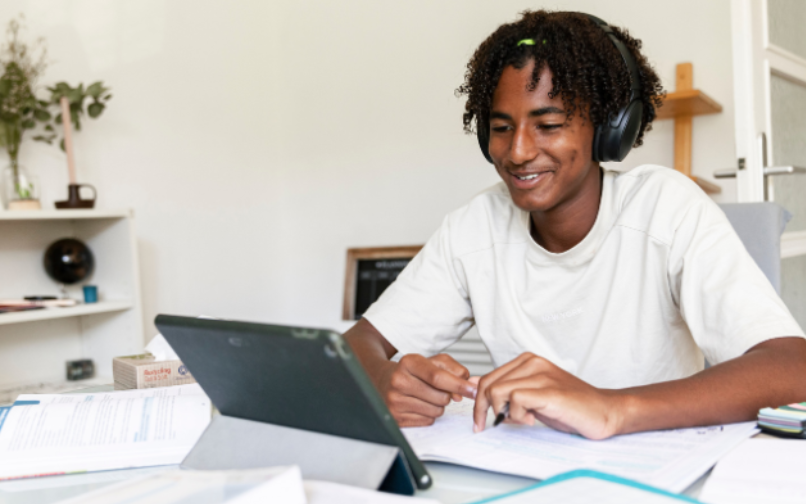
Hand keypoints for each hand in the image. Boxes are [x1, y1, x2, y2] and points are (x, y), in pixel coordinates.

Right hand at [379, 353, 477, 426]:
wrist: (384, 381)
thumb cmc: (414, 372)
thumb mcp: (433, 362)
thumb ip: (455, 370)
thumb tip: (467, 389)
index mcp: (408, 362)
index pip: (438, 377)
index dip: (459, 385)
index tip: (474, 391)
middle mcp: (399, 380)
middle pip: (440, 396)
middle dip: (447, 395)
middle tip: (437, 389)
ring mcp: (395, 400)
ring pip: (436, 411)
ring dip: (438, 406)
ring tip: (426, 396)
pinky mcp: (396, 417)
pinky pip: (427, 421)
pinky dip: (429, 415)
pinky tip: (419, 405)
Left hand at [473, 352, 624, 439]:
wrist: (603, 411)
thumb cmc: (569, 406)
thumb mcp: (531, 397)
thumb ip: (506, 390)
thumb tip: (474, 385)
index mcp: (526, 361)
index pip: (487, 378)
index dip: (479, 402)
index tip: (480, 421)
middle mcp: (532, 362)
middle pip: (488, 384)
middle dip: (483, 410)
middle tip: (494, 425)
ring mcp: (541, 375)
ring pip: (498, 391)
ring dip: (503, 413)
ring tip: (523, 420)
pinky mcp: (549, 391)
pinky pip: (516, 400)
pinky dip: (517, 416)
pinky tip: (533, 420)